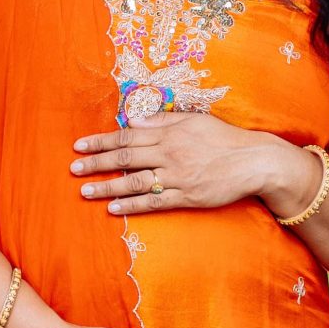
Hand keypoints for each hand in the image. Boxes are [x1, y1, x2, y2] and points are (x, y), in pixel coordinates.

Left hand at [71, 113, 320, 216]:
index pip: (127, 135)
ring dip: (107, 187)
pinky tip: (113, 208)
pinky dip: (132, 205)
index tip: (80, 146)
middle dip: (96, 163)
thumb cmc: (225, 138)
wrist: (254, 161)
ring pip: (135, 182)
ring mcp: (177, 177)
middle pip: (125, 158)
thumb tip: (132, 120)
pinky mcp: (187, 197)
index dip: (101, 141)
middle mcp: (169, 153)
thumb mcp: (194, 120)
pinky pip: (154, 202)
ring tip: (85, 191)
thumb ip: (161, 120)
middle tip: (74, 169)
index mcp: (169, 132)